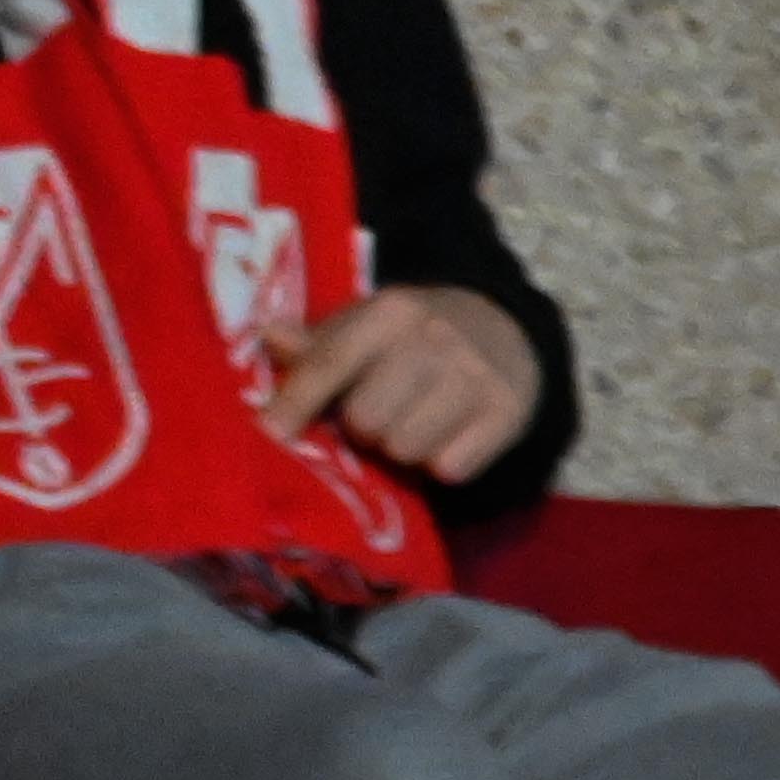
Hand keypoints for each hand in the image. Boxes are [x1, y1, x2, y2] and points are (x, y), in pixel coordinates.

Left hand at [258, 283, 538, 483]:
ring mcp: (475, 376)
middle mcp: (434, 339)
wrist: (504, 329)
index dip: (296, 403)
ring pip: (406, 450)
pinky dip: (441, 462)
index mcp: (391, 311)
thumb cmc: (412, 334)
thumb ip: (318, 343)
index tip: (271, 434)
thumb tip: (271, 339)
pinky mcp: (508, 412)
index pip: (330, 364)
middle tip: (376, 417)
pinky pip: (450, 468)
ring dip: (400, 449)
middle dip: (362, 428)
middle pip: (366, 419)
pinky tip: (446, 439)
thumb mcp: (366, 324)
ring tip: (412, 427)